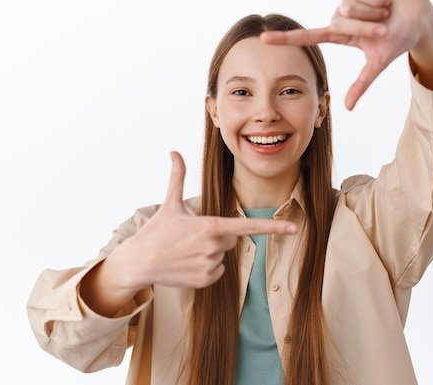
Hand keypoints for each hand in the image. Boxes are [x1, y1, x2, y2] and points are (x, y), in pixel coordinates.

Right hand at [110, 151, 296, 289]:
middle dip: (216, 235)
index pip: (248, 226)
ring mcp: (209, 266)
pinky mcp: (204, 281)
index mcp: (209, 226)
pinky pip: (217, 271)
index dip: (273, 227)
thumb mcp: (169, 204)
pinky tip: (187, 264)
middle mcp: (213, 247)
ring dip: (209, 252)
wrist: (139, 262)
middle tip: (191, 236)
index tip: (293, 229)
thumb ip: (177, 177)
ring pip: (223, 255)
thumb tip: (174, 151)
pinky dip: (206, 267)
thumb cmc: (155, 231)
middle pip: (231, 238)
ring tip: (186, 250)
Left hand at [261, 0, 432, 108]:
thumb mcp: (377, 64)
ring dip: (372, 13)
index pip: (308, 37)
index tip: (263, 39)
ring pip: (349, 7)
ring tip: (384, 13)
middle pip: (339, 22)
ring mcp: (348, 0)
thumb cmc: (397, 40)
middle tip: (381, 29)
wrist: (420, 19)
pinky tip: (384, 0)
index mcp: (340, 35)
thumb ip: (361, 84)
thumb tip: (347, 108)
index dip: (286, 39)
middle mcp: (340, 16)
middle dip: (365, 27)